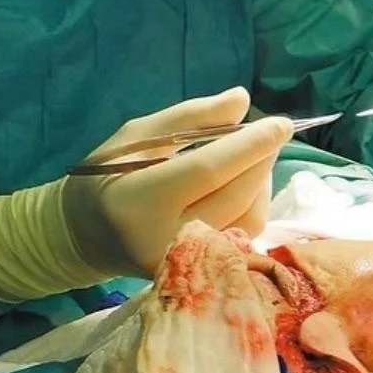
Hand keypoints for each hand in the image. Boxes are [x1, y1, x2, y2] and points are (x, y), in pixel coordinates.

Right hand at [64, 87, 292, 275]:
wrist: (89, 237)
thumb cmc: (108, 178)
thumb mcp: (137, 136)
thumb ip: (191, 118)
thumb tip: (242, 100)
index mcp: (139, 201)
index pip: (207, 170)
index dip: (249, 145)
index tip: (282, 123)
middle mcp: (167, 239)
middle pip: (235, 195)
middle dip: (262, 159)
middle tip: (272, 132)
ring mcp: (190, 262)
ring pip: (248, 217)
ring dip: (262, 181)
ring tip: (253, 156)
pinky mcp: (205, 272)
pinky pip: (245, 233)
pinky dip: (255, 203)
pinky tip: (245, 183)